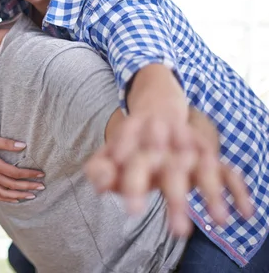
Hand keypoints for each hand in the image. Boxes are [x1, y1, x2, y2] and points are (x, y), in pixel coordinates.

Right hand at [0, 129, 44, 202]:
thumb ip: (7, 143)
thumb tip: (23, 145)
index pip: (15, 173)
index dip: (29, 174)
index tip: (41, 174)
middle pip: (12, 185)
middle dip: (28, 187)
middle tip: (41, 187)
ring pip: (3, 193)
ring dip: (18, 196)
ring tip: (31, 196)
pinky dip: (4, 198)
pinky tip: (13, 199)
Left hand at [85, 106, 252, 235]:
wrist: (156, 108)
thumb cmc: (129, 144)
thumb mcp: (108, 153)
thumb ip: (99, 170)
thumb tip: (101, 186)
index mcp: (134, 132)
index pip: (132, 153)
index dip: (132, 180)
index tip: (134, 207)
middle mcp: (164, 136)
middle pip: (170, 166)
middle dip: (176, 197)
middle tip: (179, 233)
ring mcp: (188, 142)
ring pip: (202, 166)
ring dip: (212, 193)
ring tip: (219, 221)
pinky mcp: (207, 151)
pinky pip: (226, 169)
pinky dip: (236, 188)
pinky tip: (243, 212)